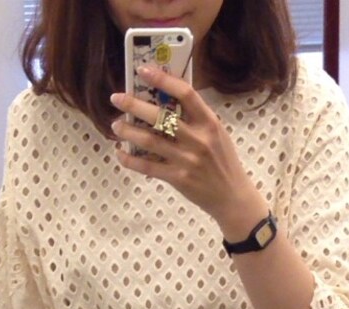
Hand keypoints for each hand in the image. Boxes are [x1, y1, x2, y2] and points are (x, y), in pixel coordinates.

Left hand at [110, 65, 266, 236]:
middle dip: (134, 105)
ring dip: (128, 131)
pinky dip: (131, 160)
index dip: (163, 79)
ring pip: (150, 141)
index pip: (185, 93)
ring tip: (116, 125)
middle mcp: (198, 139)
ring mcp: (187, 160)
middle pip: (160, 117)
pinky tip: (120, 153)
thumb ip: (196, 117)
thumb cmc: (222, 161)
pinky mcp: (178, 179)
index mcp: (209, 122)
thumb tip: (166, 96)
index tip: (143, 70)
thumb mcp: (216, 133)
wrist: (232, 197)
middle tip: (117, 98)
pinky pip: (148, 167)